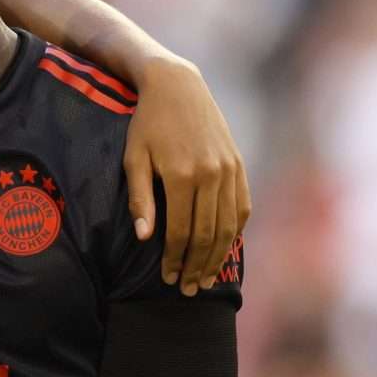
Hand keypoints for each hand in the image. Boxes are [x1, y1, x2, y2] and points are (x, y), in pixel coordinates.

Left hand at [122, 57, 250, 294]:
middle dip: (197, 266)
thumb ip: (140, 198)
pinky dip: (235, 232)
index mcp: (181, 175)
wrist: (177, 86)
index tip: (168, 279)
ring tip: (206, 278)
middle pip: (207, 235)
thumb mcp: (134, 157)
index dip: (175, 259)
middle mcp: (211, 175)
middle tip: (188, 290)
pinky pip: (242, 208)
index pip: (181, 231)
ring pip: (228, 226)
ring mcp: (229, 170)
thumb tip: (144, 237)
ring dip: (217, 256)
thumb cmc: (147, 123)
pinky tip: (224, 248)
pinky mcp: (239, 165)